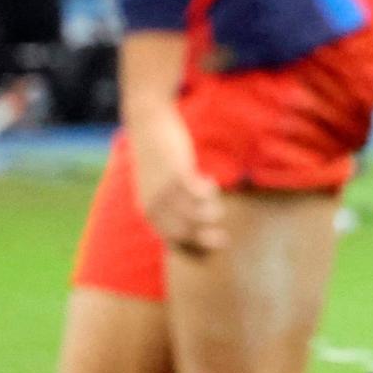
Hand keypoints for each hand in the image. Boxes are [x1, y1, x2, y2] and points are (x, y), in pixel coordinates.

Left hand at [127, 102, 225, 256]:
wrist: (147, 124)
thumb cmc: (154, 153)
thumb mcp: (155, 183)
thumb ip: (165, 200)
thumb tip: (185, 212)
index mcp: (148, 211)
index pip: (171, 240)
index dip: (191, 247)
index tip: (208, 248)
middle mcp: (154, 205)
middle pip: (185, 232)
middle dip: (205, 240)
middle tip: (224, 240)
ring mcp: (165, 190)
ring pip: (195, 214)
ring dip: (211, 212)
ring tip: (216, 201)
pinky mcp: (177, 174)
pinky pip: (199, 193)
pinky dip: (208, 192)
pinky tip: (210, 180)